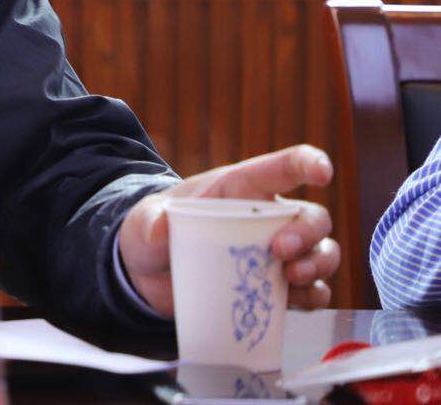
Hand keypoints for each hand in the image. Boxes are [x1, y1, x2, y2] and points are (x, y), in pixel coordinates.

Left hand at [118, 144, 339, 316]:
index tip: (322, 173)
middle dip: (307, 232)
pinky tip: (297, 301)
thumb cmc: (153, 233)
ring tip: (293, 277)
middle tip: (280, 251)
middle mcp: (266, 218)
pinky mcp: (276, 287)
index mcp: (240, 189)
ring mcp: (276, 254)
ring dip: (318, 264)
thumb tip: (160, 229)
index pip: (282, 168)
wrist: (149, 276)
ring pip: (321, 252)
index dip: (307, 163)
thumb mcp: (142, 222)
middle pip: (311, 216)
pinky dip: (314, 296)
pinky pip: (313, 291)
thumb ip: (149, 222)